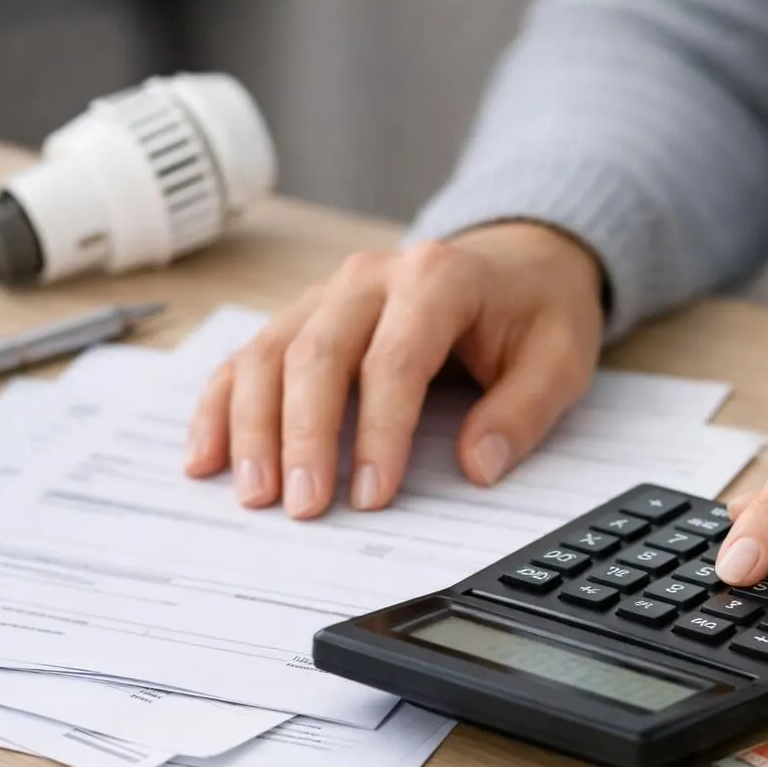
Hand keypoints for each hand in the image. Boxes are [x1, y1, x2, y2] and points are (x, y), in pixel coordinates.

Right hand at [184, 221, 604, 515]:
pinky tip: (207, 457)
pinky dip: (222, 407)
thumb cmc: (534, 311)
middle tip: (301, 506)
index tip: (371, 494)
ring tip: (253, 494)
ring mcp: (328, 293)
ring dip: (253, 427)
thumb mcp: (560, 358)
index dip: (378, 432)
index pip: (394, 360)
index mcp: (437, 279)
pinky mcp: (304, 316)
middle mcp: (370, 277)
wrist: (517, 260)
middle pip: (317, 354)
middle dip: (303, 436)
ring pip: (271, 354)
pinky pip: (250, 358)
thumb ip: (522, 412)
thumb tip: (477, 466)